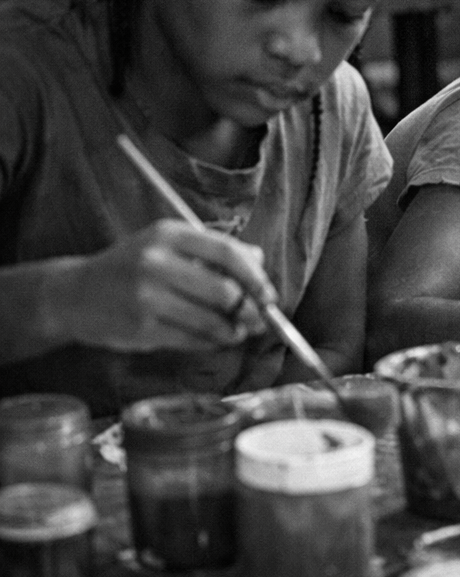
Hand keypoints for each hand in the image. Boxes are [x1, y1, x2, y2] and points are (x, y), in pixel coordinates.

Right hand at [49, 220, 269, 351]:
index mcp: (169, 235)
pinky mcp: (140, 328)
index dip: (256, 277)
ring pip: (211, 320)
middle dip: (250, 309)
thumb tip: (259, 260)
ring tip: (237, 332)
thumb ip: (213, 249)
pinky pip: (191, 339)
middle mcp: (156, 263)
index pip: (228, 253)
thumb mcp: (167, 244)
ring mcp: (146, 297)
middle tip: (259, 318)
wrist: (73, 294)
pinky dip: (210, 342)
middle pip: (224, 290)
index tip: (269, 294)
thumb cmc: (131, 267)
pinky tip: (213, 339)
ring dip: (233, 330)